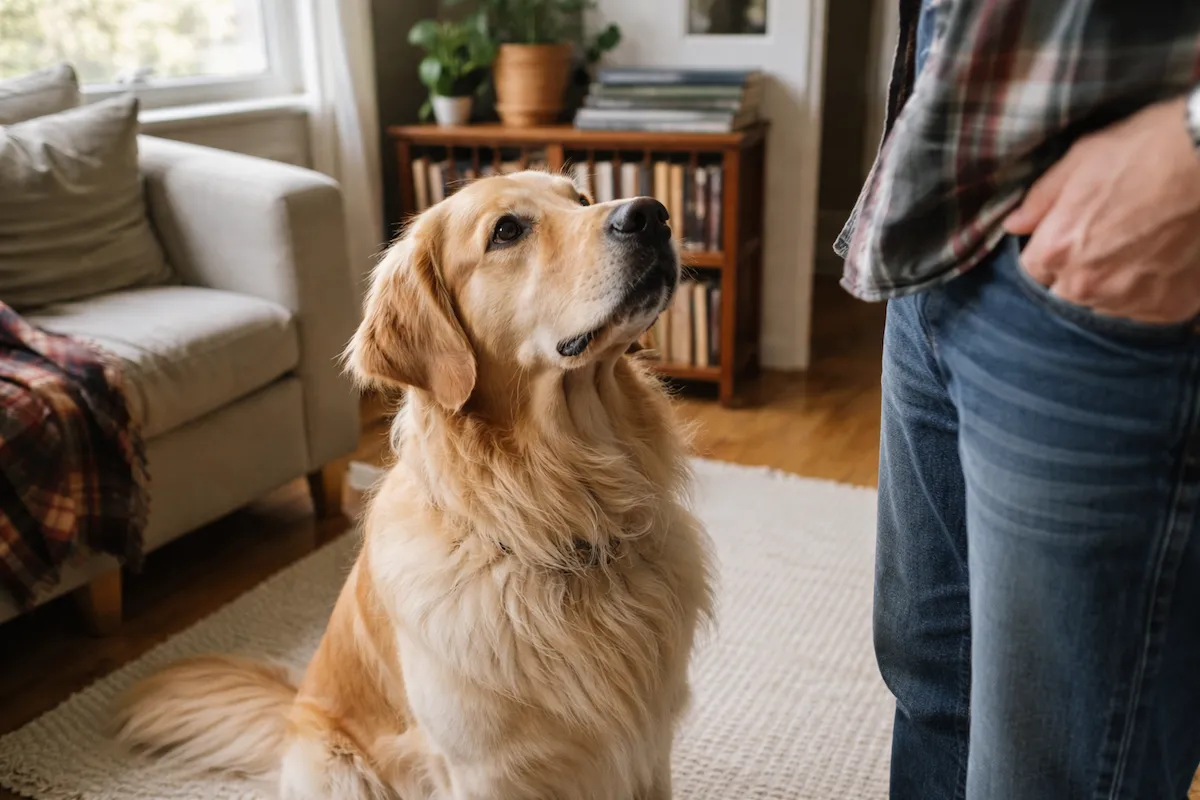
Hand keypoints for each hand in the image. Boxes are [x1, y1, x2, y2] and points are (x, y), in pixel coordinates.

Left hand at [1004, 96, 1199, 324]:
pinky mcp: (1167, 308)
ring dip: (1114, 285)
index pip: (1033, 270)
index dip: (1051, 251)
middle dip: (1078, 272)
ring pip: (1105, 304)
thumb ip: (1040, 200)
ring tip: (1140, 249)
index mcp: (1056, 251)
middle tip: (1110, 239)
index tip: (1072, 234)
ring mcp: (1129, 301)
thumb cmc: (1144, 150)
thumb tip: (1014, 225)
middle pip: (1066, 293)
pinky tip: (1163, 262)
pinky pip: (1145, 311)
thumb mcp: (1079, 160)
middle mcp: (1087, 286)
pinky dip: (1150, 292)